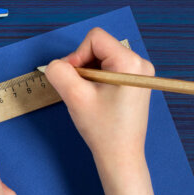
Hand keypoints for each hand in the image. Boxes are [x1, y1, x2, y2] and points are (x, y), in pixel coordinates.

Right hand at [45, 27, 154, 164]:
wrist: (120, 156)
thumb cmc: (102, 129)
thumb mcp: (74, 97)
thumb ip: (59, 73)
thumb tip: (54, 65)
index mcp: (129, 62)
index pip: (94, 38)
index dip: (76, 56)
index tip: (73, 80)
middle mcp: (139, 63)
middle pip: (98, 47)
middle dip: (82, 66)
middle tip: (78, 91)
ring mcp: (138, 73)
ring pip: (101, 59)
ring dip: (87, 75)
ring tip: (87, 97)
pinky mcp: (133, 83)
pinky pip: (107, 69)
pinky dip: (94, 80)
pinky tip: (95, 99)